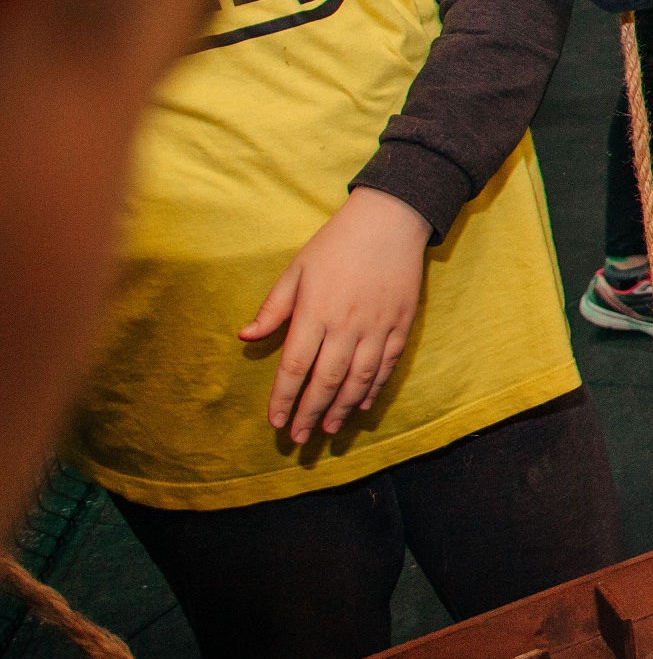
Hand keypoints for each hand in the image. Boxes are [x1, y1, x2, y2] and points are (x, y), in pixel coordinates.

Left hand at [240, 188, 431, 444]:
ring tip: (329, 429)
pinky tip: (362, 405)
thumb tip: (245, 337)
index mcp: (315, 313)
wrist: (391, 220)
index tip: (276, 422)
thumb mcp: (297, 270)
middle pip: (326, 381)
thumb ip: (273, 307)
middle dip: (310, 413)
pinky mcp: (401, 324)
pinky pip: (387, 365)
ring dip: (341, 409)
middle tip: (299, 438)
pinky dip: (373, 388)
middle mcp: (347, 326)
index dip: (284, 399)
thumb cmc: (336, 243)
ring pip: (358, 380)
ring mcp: (378, 327)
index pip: (295, 368)